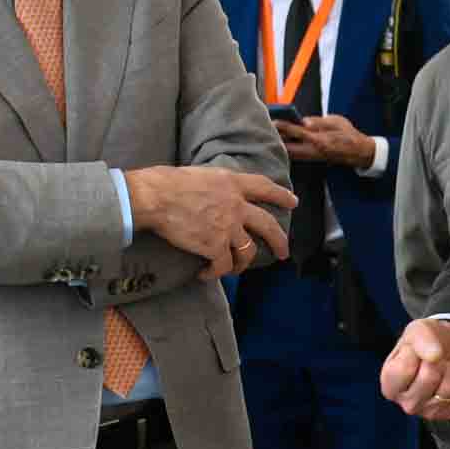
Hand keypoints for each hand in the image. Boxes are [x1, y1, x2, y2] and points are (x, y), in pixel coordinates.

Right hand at [125, 165, 297, 279]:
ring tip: (234, 269)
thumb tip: (211, 195)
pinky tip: (205, 274)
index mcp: (232, 183)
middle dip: (279, 241)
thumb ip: (214, 186)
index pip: (264, 187)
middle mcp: (236, 205)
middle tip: (283, 252)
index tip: (293, 202)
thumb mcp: (200, 174)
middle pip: (268, 225)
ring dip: (242, 264)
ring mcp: (228, 227)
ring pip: (248, 251)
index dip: (281, 195)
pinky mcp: (215, 246)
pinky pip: (222, 265)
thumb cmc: (166, 182)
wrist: (155, 197)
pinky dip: (214, 273)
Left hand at [279, 112, 375, 168]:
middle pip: (289, 147)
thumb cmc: (348, 134)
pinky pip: (294, 155)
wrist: (357, 152)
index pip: (298, 132)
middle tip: (266, 129)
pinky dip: (286, 149)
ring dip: (280, 145)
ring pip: (290, 153)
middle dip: (277, 138)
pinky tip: (280, 143)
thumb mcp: (337, 121)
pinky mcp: (311, 159)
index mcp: (321, 139)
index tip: (274, 121)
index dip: (285, 126)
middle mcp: (314, 150)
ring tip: (271, 135)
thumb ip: (320, 121)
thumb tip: (304, 121)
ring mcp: (312, 156)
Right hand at [382, 317, 449, 419]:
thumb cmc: (430, 342)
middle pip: (428, 378)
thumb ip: (421, 338)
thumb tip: (434, 355)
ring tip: (444, 366)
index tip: (417, 349)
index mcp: (390, 383)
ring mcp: (429, 410)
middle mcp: (407, 402)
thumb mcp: (419, 330)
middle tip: (435, 358)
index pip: (403, 370)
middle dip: (437, 360)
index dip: (416, 352)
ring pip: (448, 388)